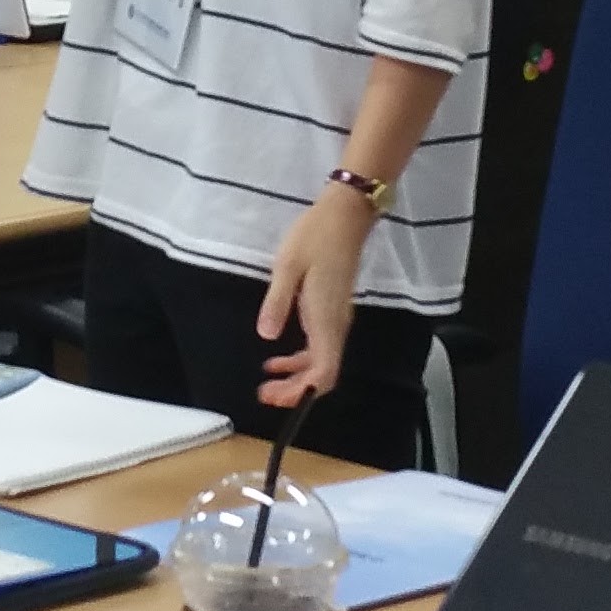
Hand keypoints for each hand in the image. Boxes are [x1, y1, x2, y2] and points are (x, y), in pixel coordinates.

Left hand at [252, 183, 374, 407]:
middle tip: (264, 394)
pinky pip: (320, 346)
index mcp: (325, 318)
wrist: (345, 215)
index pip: (324, 371)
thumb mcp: (287, 266)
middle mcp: (336, 324)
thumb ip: (277, 302)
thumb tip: (266, 336)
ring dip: (297, 377)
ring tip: (267, 381)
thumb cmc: (315, 236)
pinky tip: (277, 357)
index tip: (275, 395)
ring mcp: (336, 318)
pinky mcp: (332, 310)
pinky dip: (300, 359)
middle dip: (296, 390)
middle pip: (324, 373)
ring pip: (322, 362)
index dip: (302, 391)